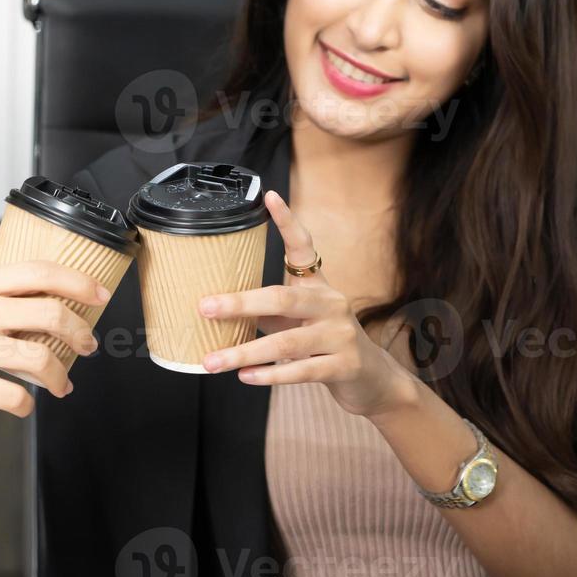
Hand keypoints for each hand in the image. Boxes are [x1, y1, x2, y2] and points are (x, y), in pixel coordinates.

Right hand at [0, 254, 107, 417]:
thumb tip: (14, 283)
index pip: (43, 271)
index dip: (79, 282)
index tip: (99, 293)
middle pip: (53, 314)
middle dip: (81, 333)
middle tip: (87, 344)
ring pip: (41, 358)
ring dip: (60, 376)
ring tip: (62, 385)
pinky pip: (13, 397)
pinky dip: (25, 405)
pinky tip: (22, 406)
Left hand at [195, 190, 415, 417]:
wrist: (372, 379)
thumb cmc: (323, 341)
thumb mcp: (298, 318)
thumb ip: (267, 309)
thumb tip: (213, 306)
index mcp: (318, 285)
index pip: (304, 247)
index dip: (288, 221)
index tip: (269, 196)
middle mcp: (332, 304)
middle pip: (282, 299)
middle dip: (240, 304)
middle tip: (204, 308)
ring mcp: (340, 335)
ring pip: (286, 343)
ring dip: (245, 353)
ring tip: (213, 361)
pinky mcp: (344, 366)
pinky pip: (301, 370)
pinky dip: (270, 374)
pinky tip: (246, 377)